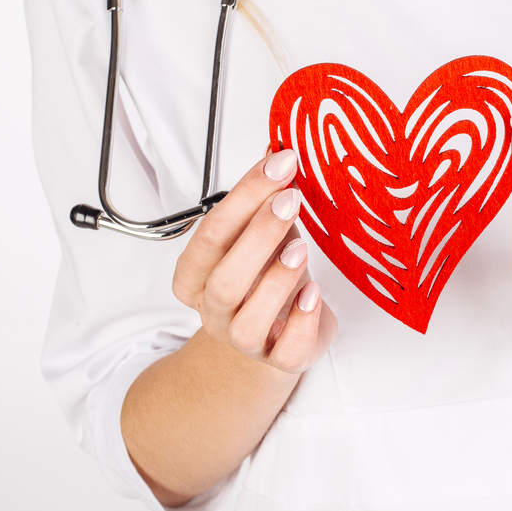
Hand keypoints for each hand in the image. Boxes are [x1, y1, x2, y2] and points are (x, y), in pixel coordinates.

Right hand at [171, 150, 337, 376]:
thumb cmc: (264, 279)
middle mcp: (214, 309)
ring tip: (302, 248)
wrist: (275, 337)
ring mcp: (244, 340)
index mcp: (197, 276)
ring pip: (247, 318)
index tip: (279, 163)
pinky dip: (301, 321)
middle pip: (224, 278)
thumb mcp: (261, 237)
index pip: (211, 233)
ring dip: (276, 278)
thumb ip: (265, 201)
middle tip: (291, 199)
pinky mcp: (279, 360)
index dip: (244, 195)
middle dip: (257, 234)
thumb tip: (278, 151)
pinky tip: (314, 294)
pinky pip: (286, 350)